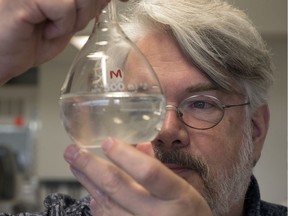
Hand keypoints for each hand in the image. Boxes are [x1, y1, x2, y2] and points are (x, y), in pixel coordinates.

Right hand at [0, 0, 126, 84]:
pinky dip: (60, 25)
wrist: (1, 57)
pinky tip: (44, 30)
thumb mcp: (63, 22)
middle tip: (66, 22)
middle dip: (89, 8)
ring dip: (75, 17)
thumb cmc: (26, 40)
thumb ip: (83, 7)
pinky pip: (65, 7)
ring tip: (52, 27)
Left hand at [64, 138, 211, 215]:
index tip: (107, 141)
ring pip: (106, 204)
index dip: (126, 156)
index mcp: (177, 196)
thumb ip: (160, 167)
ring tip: (76, 165)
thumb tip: (138, 146)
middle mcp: (157, 215)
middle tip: (73, 151)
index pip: (149, 172)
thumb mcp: (184, 188)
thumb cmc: (189, 213)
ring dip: (88, 182)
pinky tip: (91, 192)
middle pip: (118, 187)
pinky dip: (97, 204)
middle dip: (91, 166)